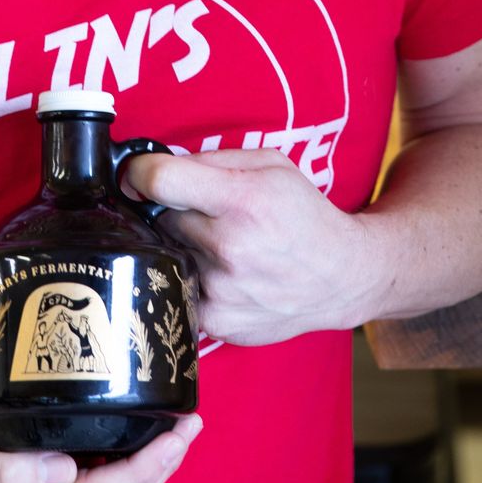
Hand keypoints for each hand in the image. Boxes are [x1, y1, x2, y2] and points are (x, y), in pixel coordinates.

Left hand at [126, 148, 376, 344]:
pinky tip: (223, 274)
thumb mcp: (270, 166)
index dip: (140, 173)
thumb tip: (152, 167)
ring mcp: (221, 290)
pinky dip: (192, 279)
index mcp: (243, 200)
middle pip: (161, 218)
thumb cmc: (304, 215)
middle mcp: (229, 247)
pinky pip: (179, 289)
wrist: (341, 277)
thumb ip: (210, 160)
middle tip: (205, 214)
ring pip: (169, 255)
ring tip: (221, 246)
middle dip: (173, 211)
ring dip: (184, 247)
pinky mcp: (217, 322)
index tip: (140, 176)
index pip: (160, 181)